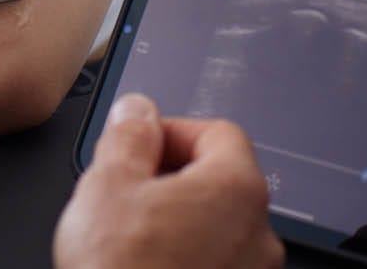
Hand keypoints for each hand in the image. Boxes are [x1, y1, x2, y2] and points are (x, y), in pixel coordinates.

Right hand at [54, 94, 282, 268]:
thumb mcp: (107, 182)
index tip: (139, 142)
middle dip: (172, 178)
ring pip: (216, 229)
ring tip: (131, 235)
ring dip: (179, 222)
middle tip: (127, 188)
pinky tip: (146, 267)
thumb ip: (129, 133)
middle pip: (219, 182)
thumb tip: (139, 112)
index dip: (172, 131)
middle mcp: (259, 235)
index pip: (217, 132)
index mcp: (237, 190)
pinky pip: (215, 265)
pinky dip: (186, 259)